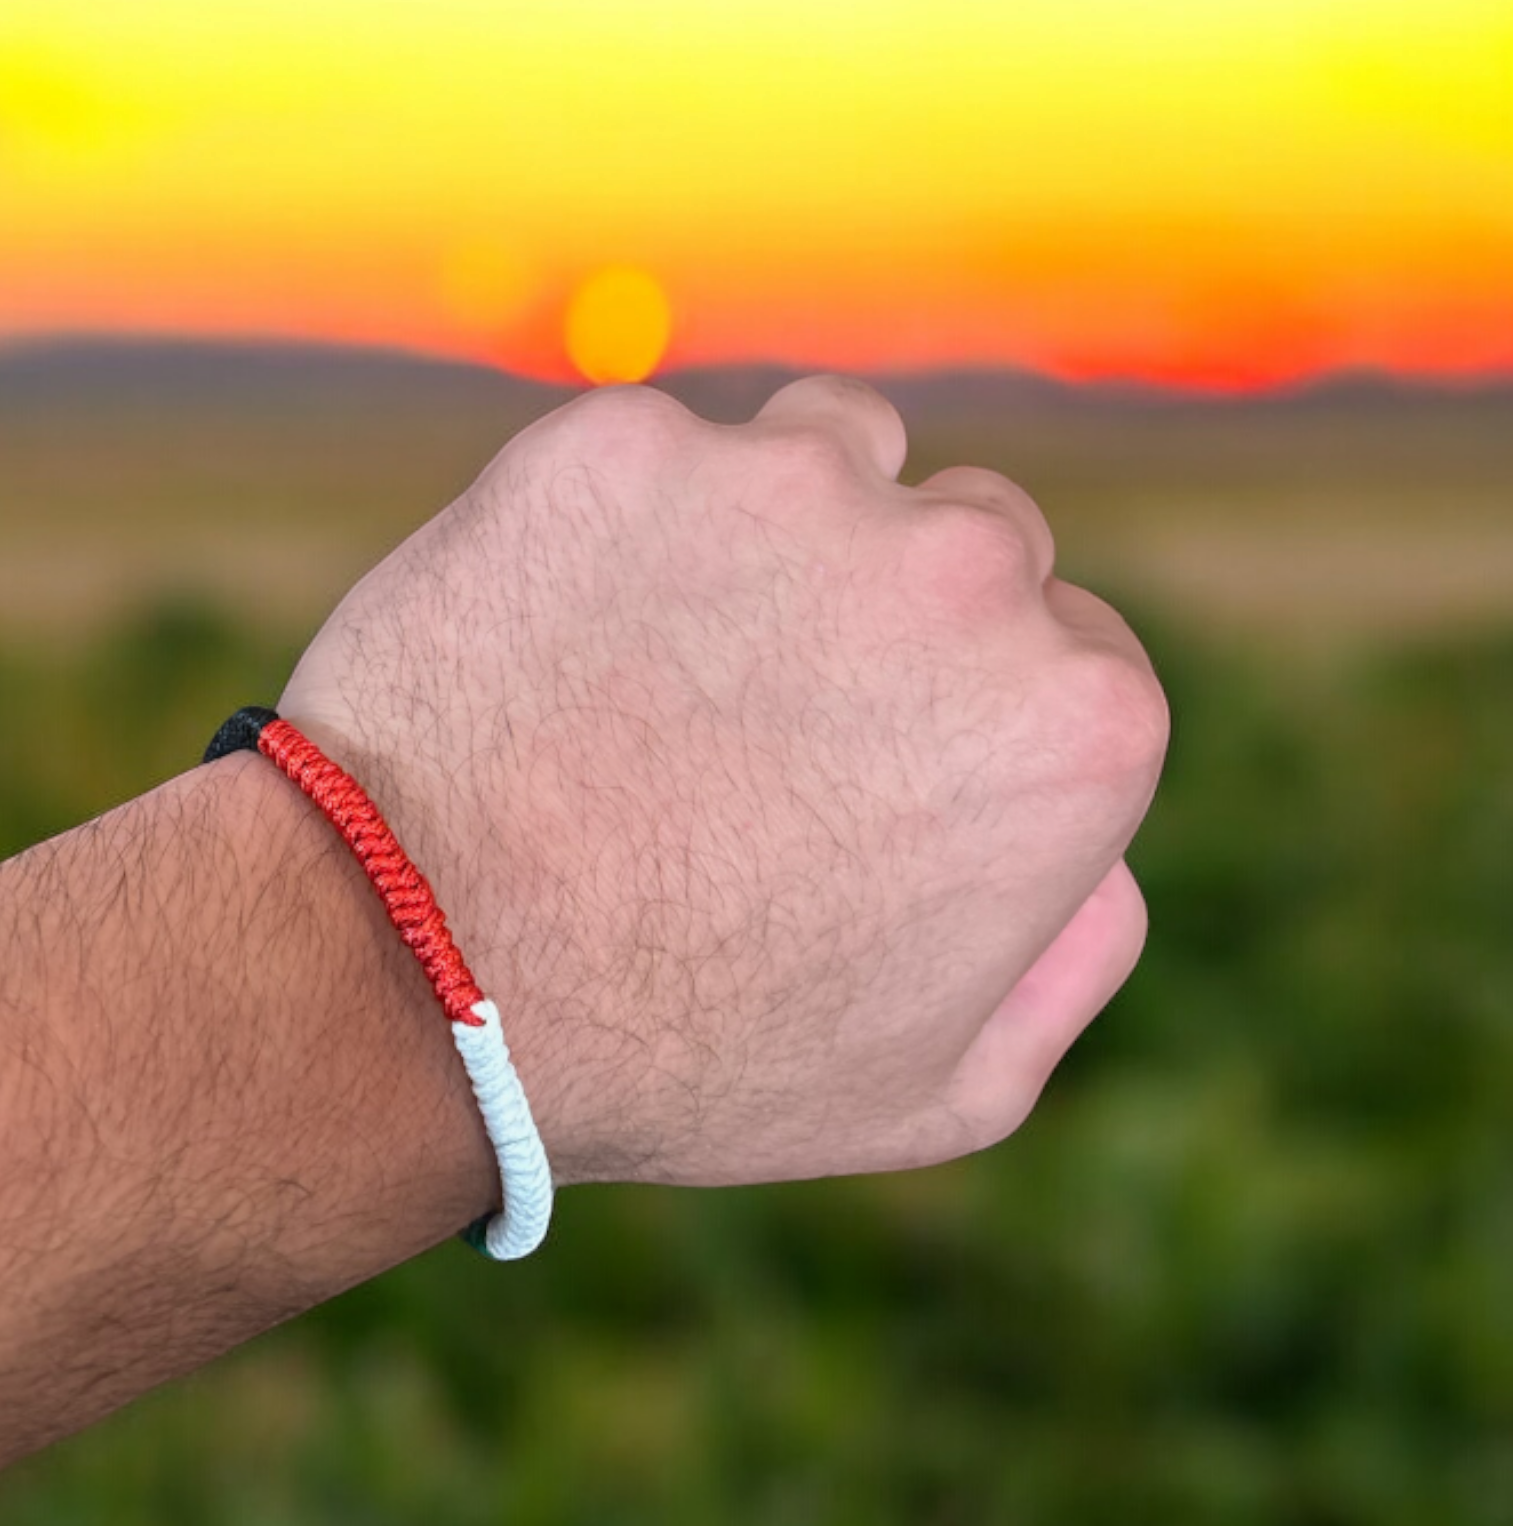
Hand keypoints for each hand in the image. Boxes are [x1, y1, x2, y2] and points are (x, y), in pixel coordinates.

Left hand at [281, 376, 1167, 1188]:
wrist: (417, 969)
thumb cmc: (680, 1053)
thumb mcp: (938, 1086)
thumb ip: (1068, 958)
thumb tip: (1109, 863)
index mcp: (1074, 715)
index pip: (1074, 649)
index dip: (970, 712)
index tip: (875, 766)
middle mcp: (961, 565)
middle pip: (971, 536)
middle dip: (893, 611)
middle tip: (763, 719)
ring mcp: (785, 482)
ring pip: (833, 451)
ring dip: (782, 527)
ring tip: (669, 659)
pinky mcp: (628, 439)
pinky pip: (663, 453)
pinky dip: (625, 519)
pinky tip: (561, 631)